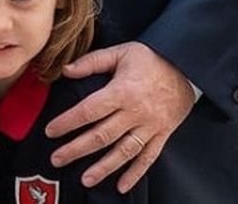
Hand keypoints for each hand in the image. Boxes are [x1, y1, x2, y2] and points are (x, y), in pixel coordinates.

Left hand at [44, 42, 193, 192]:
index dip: (68, 122)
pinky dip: (135, 174)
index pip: (89, 111)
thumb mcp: (121, 52)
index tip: (51, 131)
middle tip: (56, 159)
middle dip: (76, 149)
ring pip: (123, 151)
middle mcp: (135, 112)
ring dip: (103, 167)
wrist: (187, 66)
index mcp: (122, 91)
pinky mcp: (162, 134)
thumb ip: (92, 61)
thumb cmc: (151, 59)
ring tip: (85, 179)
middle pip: (102, 135)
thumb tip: (66, 70)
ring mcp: (150, 126)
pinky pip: (148, 158)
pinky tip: (121, 186)